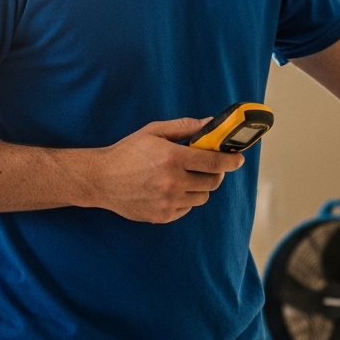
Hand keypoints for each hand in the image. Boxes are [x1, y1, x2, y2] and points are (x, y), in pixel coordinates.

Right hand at [78, 116, 244, 222]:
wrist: (101, 179)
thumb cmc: (127, 152)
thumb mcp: (154, 132)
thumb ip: (184, 127)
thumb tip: (209, 123)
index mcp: (173, 158)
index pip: (214, 162)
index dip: (231, 161)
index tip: (238, 159)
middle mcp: (173, 182)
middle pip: (212, 182)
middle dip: (216, 173)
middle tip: (208, 166)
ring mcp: (168, 202)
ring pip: (202, 197)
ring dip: (200, 187)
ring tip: (186, 178)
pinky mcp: (162, 216)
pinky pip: (186, 209)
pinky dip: (185, 200)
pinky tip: (171, 190)